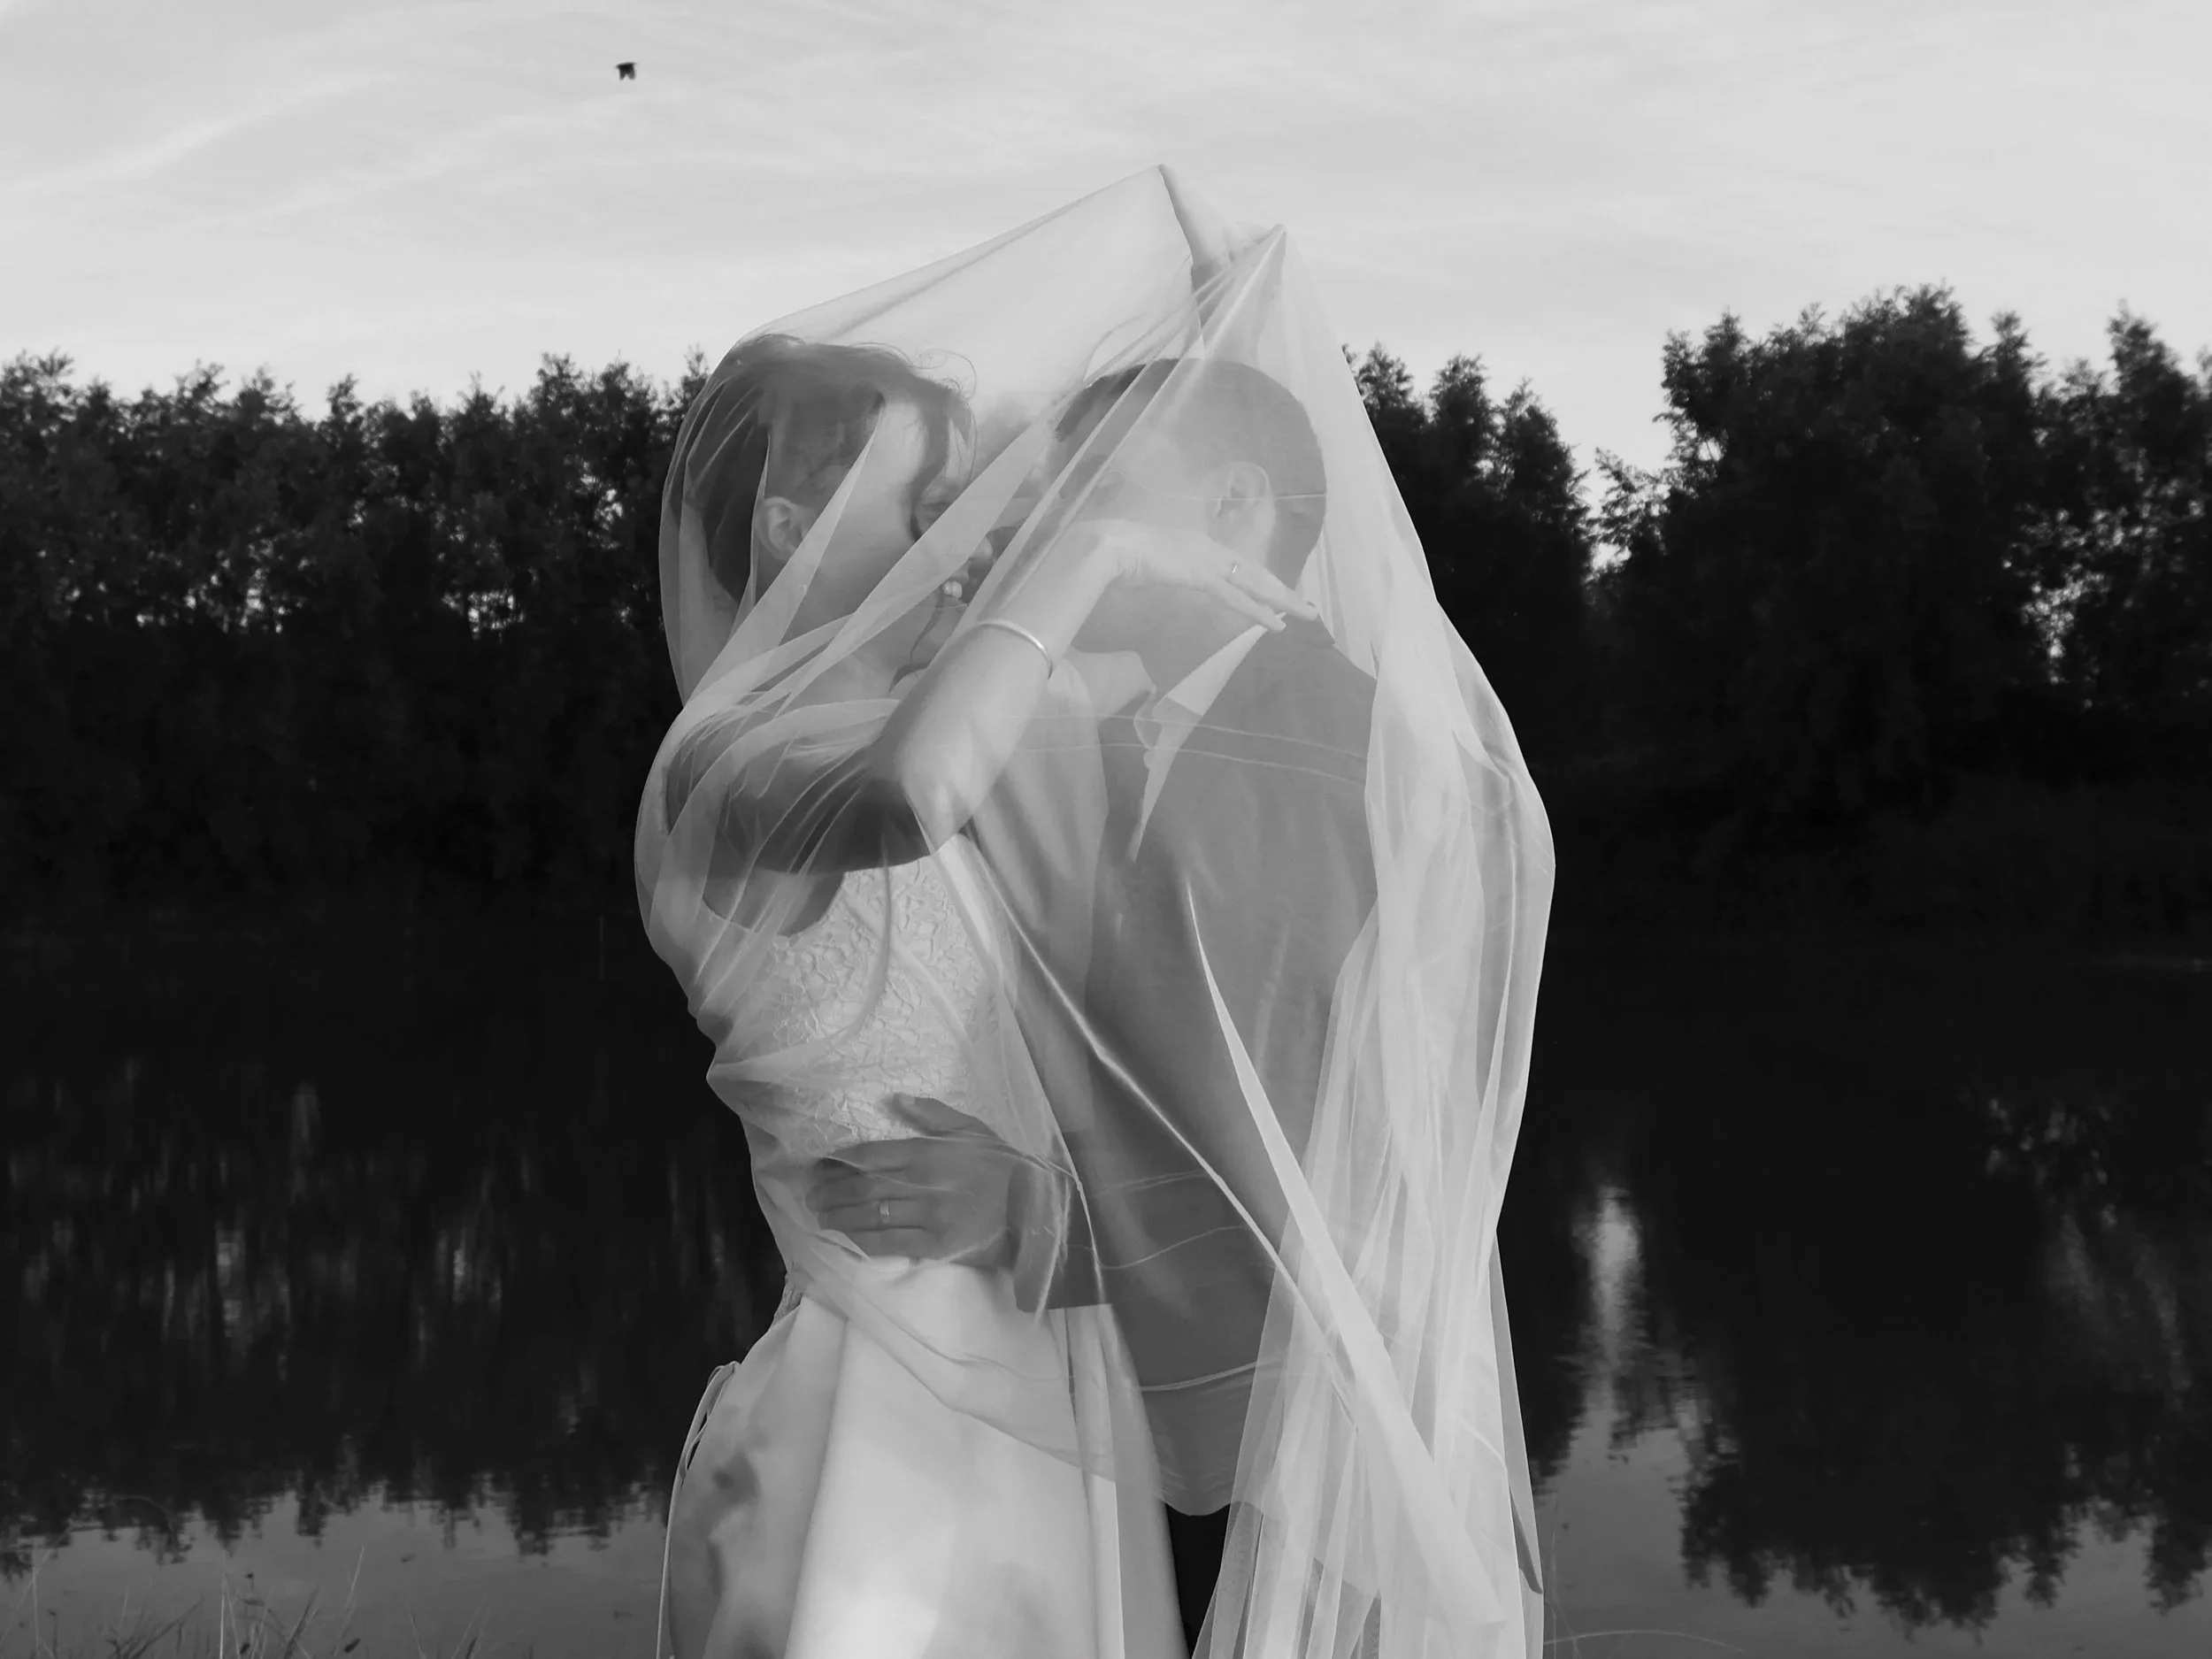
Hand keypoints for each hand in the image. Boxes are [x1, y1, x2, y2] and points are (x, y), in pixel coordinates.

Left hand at [806, 1094, 1022, 1265]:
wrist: (1034, 1209)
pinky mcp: (935, 1245)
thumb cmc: (1002, 1166)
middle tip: (809, 1195)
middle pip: (863, 1186)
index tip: (820, 1165)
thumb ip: (933, 1115)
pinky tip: (848, 1238)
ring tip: (820, 1217)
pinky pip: (890, 1243)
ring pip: (871, 1215)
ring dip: (840, 1217)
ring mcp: (928, 1216)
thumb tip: (897, 1098)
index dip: (840, 1160)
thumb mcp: (972, 1129)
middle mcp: (922, 1183)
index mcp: (929, 1152)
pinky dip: (864, 1240)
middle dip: (831, 1191)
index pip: (872, 1154)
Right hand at [1060, 517, 1320, 633]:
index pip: (1234, 563)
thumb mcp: (1143, 564)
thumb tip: (1151, 579)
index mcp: (1193, 543)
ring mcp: (1205, 559)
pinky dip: (1257, 611)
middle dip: (1281, 589)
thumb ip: (1156, 570)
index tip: (1274, 591)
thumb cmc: (1114, 556)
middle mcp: (1206, 547)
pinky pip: (1236, 597)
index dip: (1257, 578)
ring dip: (1281, 600)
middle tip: (1306, 605)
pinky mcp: (1200, 575)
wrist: (1104, 547)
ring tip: (1305, 614)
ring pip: (1253, 582)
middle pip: (1253, 571)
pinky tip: (1276, 624)